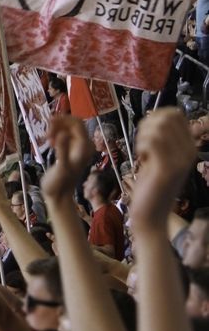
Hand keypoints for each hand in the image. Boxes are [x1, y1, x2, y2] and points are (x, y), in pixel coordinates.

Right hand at [43, 116, 93, 201]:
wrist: (58, 197)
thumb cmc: (58, 185)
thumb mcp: (60, 168)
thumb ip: (62, 150)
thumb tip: (62, 133)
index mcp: (84, 147)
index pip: (77, 123)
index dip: (63, 119)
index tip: (48, 123)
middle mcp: (84, 145)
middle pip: (73, 123)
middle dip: (59, 123)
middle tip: (46, 133)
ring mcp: (78, 148)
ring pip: (68, 128)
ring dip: (56, 129)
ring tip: (47, 139)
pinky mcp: (71, 150)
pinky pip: (65, 135)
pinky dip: (57, 134)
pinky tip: (50, 142)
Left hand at [129, 109, 196, 231]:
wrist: (151, 216)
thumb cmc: (151, 186)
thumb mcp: (159, 158)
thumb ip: (161, 139)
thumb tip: (155, 116)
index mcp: (189, 147)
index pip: (176, 114)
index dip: (155, 117)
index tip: (147, 135)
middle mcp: (190, 151)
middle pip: (167, 116)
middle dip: (147, 125)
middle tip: (142, 144)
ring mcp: (180, 160)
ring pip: (159, 127)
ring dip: (143, 136)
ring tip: (142, 152)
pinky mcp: (167, 169)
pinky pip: (153, 141)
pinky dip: (141, 145)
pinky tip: (141, 158)